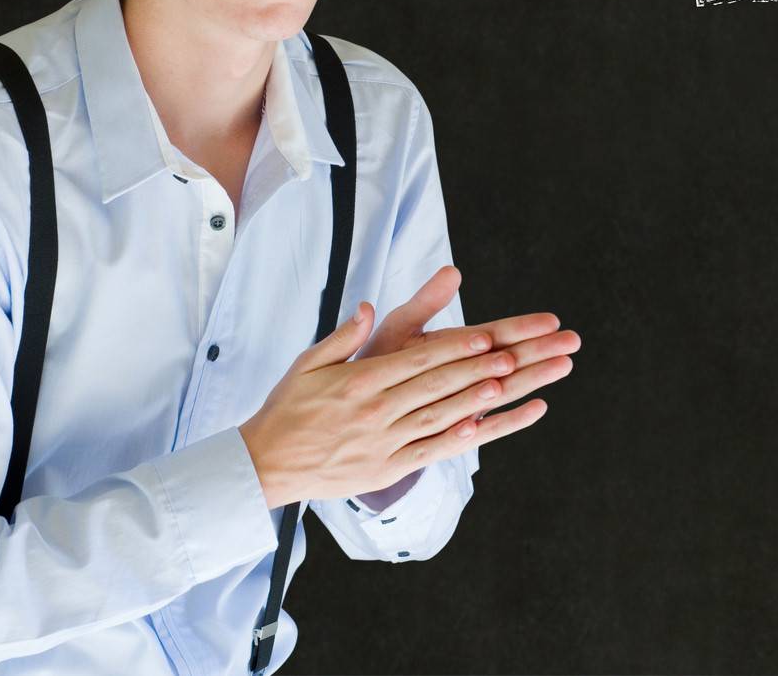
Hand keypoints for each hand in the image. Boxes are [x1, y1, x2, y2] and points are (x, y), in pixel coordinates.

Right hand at [239, 265, 578, 507]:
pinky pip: (427, 454)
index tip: (484, 336)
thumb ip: (344, 335)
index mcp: (358, 381)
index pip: (415, 361)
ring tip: (506, 385)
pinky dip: (456, 441)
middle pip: (434, 387)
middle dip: (476, 369)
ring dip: (475, 401)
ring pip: (437, 418)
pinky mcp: (384, 469)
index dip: (452, 349)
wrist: (265, 463)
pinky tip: (482, 427)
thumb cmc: (289, 406)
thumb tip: (367, 306)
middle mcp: (373, 412)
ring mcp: (381, 443)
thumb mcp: (309, 362)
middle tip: (512, 355)